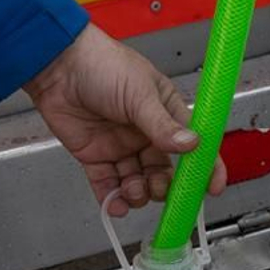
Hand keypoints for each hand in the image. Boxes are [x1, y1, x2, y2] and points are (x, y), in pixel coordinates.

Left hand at [24, 25, 226, 215]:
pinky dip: (112, 199)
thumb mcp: (139, 94)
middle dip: (164, 186)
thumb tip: (191, 145)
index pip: (193, 145)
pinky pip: (107, 185)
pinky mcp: (96, 157)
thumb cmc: (102, 64)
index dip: (205, 167)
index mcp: (164, 113)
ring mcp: (120, 147)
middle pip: (164, 171)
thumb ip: (163, 125)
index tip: (211, 188)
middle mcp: (145, 133)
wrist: (58, 65)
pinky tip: (116, 205)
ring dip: (138, 193)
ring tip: (133, 190)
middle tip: (160, 190)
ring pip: (137, 182)